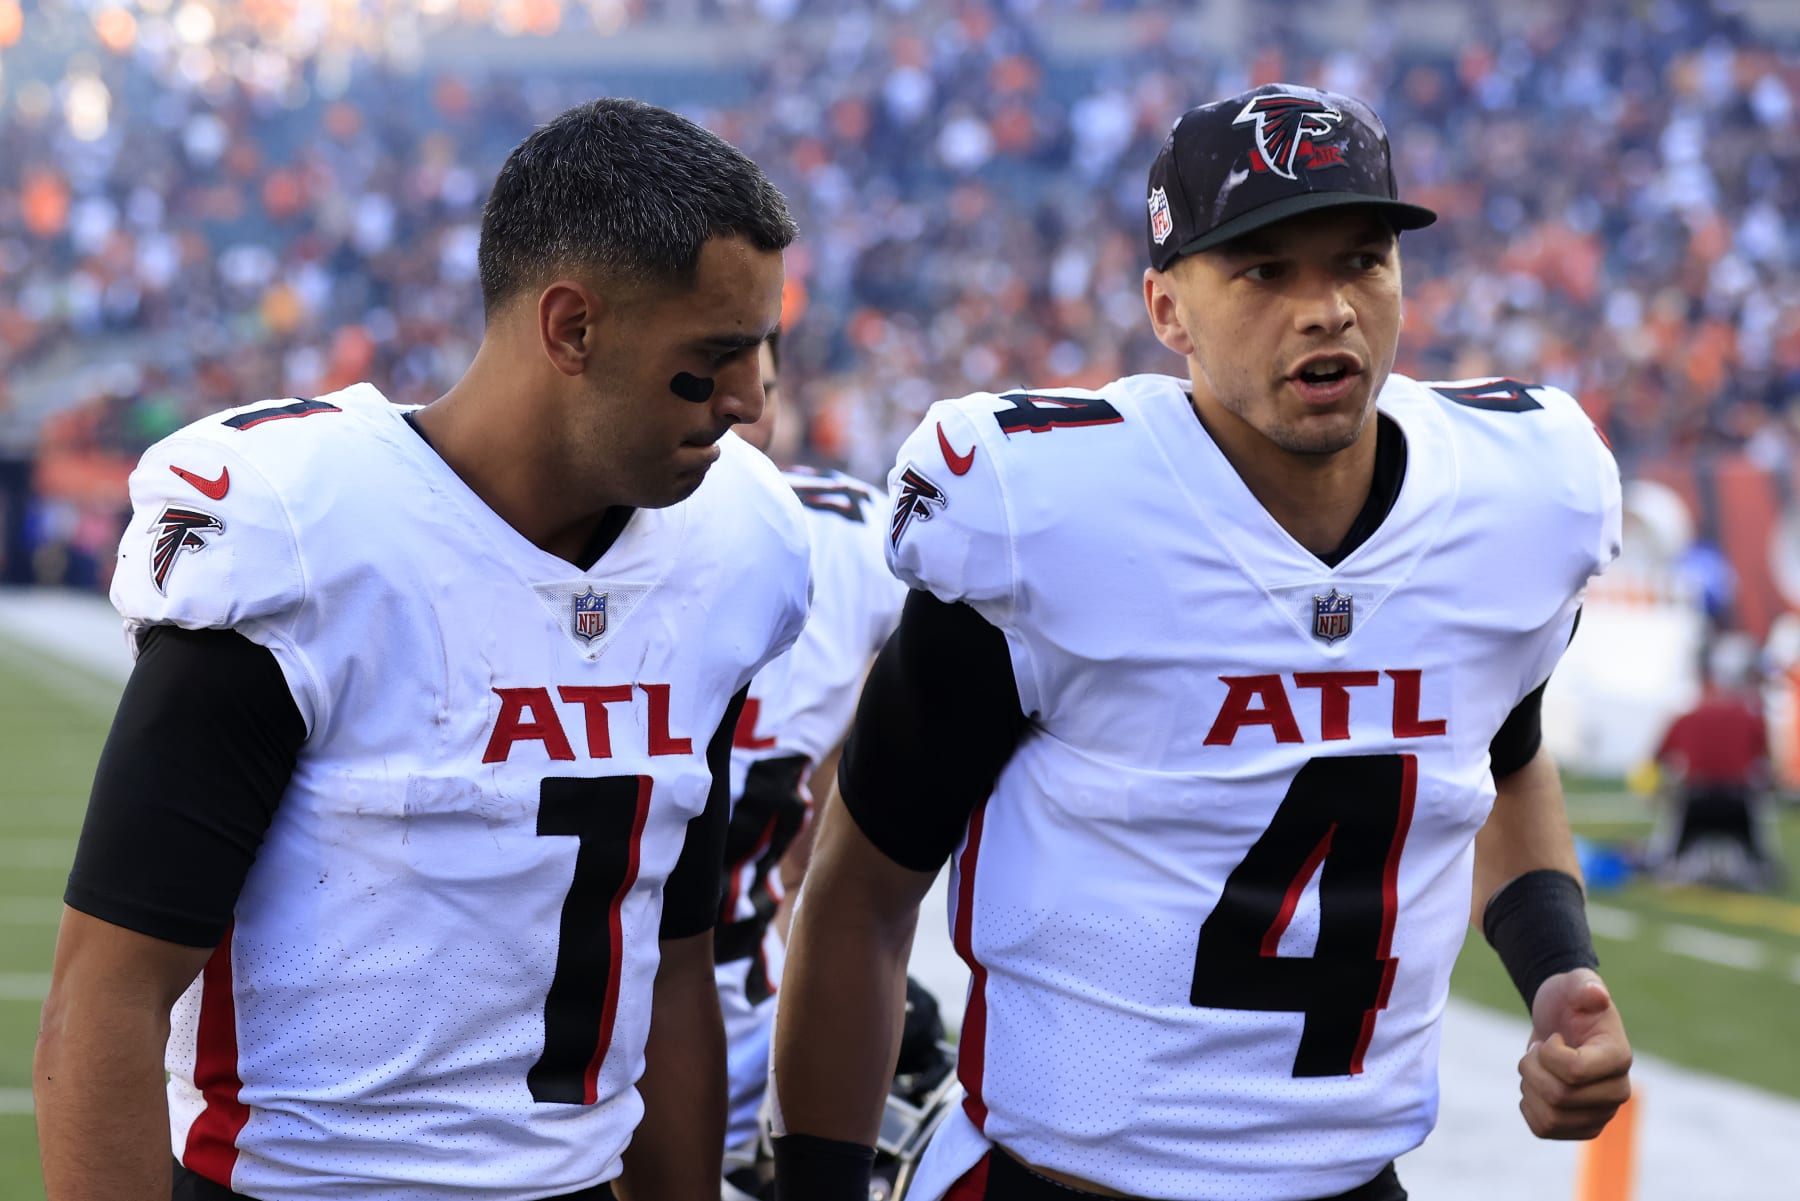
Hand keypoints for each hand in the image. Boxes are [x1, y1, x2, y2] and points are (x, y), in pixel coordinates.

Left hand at [1518, 968, 1632, 1138]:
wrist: (1560, 1021)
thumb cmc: (1568, 1000)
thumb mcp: (1574, 983)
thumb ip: (1585, 985)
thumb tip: (1597, 996)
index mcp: (1619, 1058)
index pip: (1574, 1072)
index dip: (1548, 1053)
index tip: (1553, 1037)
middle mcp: (1617, 1092)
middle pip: (1559, 1097)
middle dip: (1533, 1068)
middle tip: (1537, 1050)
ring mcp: (1601, 1113)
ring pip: (1550, 1118)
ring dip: (1529, 1088)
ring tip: (1536, 1068)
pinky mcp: (1581, 1127)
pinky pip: (1544, 1130)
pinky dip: (1529, 1107)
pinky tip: (1535, 1087)